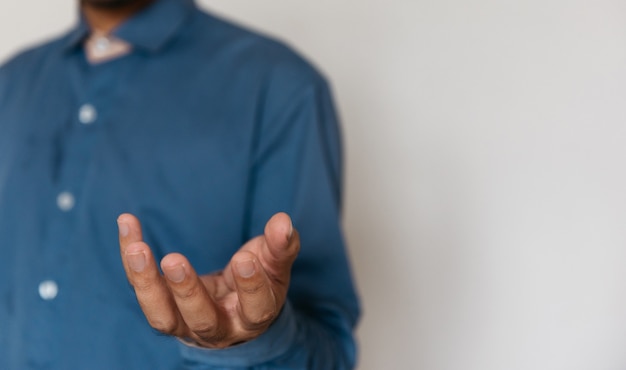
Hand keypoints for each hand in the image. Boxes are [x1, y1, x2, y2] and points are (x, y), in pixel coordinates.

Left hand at [117, 212, 299, 348]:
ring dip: (146, 283)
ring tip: (138, 249)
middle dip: (187, 291)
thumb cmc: (260, 282)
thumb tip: (284, 222)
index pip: (255, 309)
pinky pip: (142, 287)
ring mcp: (186, 324)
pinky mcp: (163, 309)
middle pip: (201, 320)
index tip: (245, 259)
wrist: (234, 307)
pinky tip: (128, 224)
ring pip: (162, 316)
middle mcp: (218, 329)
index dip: (250, 286)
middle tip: (174, 259)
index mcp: (252, 318)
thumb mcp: (276, 266)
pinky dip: (132, 259)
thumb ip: (281, 246)